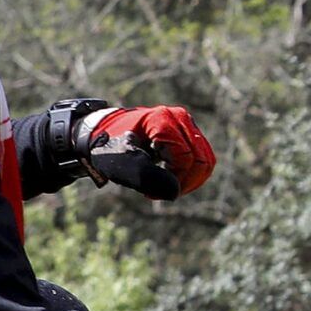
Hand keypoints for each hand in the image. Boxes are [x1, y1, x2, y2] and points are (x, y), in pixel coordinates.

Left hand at [82, 105, 215, 199]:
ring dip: (189, 181)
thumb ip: (145, 177)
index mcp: (162, 120)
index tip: (148, 193)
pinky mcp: (190, 133)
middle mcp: (180, 118)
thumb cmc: (109, 148)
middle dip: (184, 183)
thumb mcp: (120, 163)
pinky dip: (191, 175)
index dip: (173, 181)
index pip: (185, 158)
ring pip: (206, 161)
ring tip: (166, 187)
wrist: (104, 134)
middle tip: (159, 193)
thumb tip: (175, 192)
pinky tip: (171, 180)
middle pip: (201, 160)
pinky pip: (202, 158)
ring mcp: (187, 124)